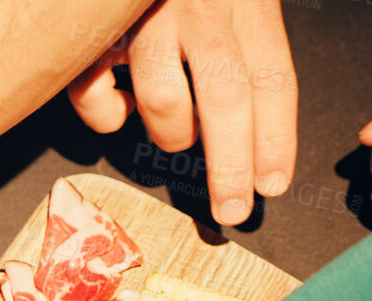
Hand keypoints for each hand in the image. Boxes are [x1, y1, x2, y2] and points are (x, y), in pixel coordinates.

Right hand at [67, 0, 296, 224]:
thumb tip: (248, 124)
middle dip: (231, 166)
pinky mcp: (94, 28)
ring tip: (174, 141)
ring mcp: (145, 18)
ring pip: (163, 99)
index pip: (274, 78)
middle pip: (226, 100)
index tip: (274, 184)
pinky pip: (95, 89)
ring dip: (170, 135)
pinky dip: (104, 114)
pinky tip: (114, 112)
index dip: (277, 139)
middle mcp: (201, 7)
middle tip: (234, 210)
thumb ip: (245, 43)